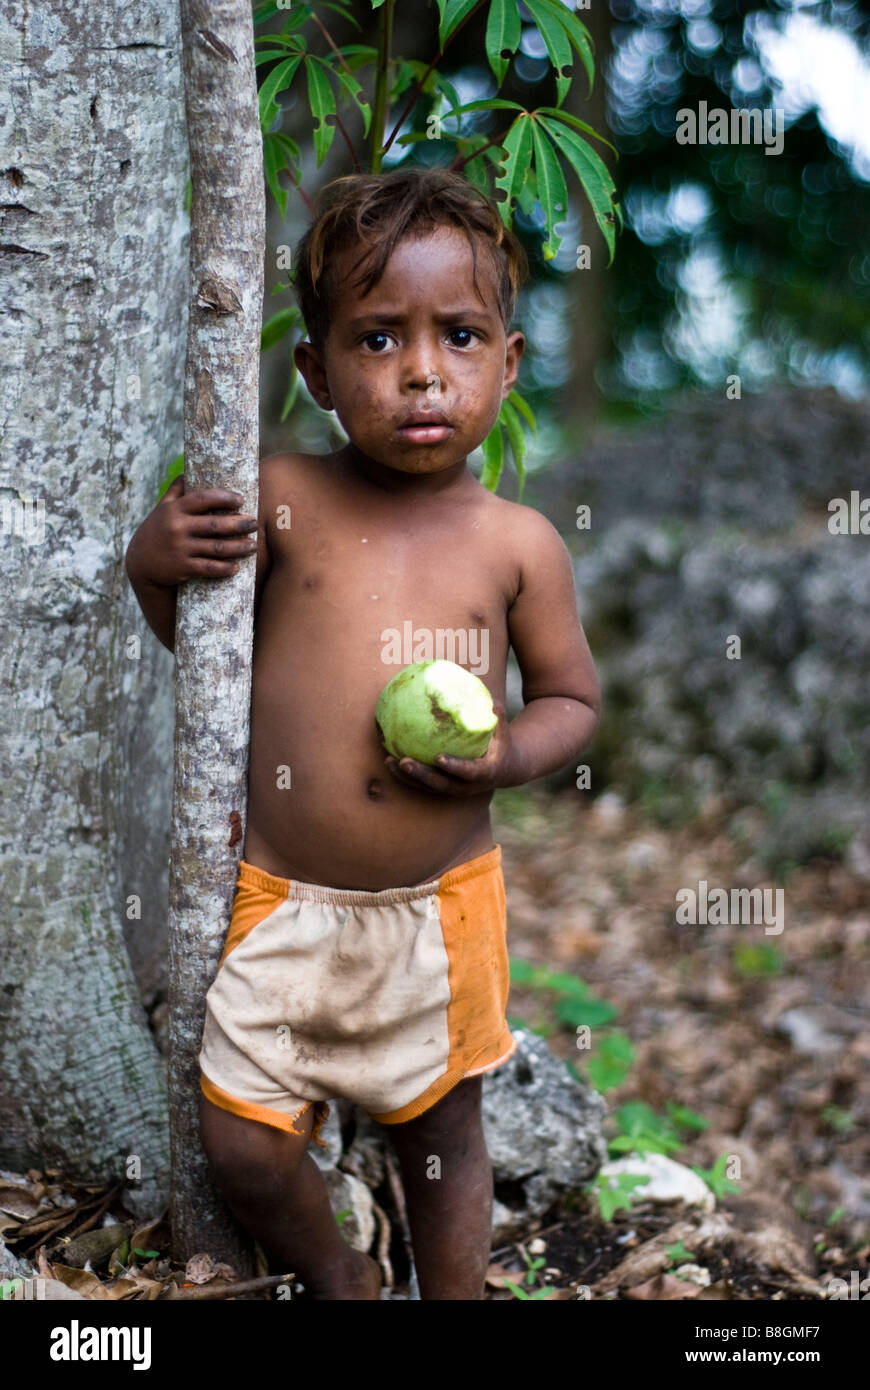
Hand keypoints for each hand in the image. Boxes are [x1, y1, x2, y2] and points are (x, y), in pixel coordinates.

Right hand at [125, 475, 258, 587]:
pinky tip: (237, 567)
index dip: (224, 498)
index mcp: (175, 510)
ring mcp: (180, 548)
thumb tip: (188, 471)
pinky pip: (209, 568)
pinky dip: (224, 568)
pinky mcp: (182, 568)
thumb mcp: (161, 509)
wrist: (140, 563)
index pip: (203, 499)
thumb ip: (175, 491)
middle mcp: (178, 528)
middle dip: (239, 524)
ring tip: (253, 545)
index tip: (241, 499)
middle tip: (255, 523)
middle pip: (215, 525)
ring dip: (239, 547)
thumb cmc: (157, 531)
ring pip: (216, 548)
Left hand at [382, 700, 514, 796]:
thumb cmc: (501, 741)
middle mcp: (468, 786)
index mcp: (484, 772)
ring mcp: (455, 789)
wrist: (506, 768)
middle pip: (442, 784)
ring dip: (408, 777)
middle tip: (404, 761)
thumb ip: (493, 712)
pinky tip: (389, 759)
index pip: (468, 771)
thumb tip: (478, 688)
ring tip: (389, 761)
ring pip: (428, 787)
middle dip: (421, 775)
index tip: (439, 758)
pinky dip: (406, 775)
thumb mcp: (502, 727)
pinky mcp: (444, 789)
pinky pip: (422, 784)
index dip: (454, 766)